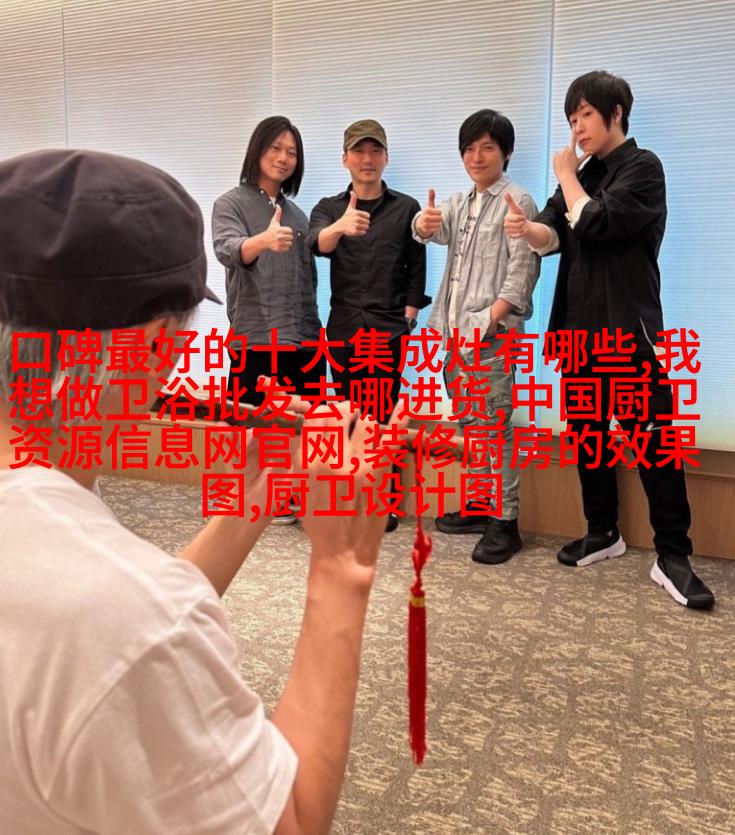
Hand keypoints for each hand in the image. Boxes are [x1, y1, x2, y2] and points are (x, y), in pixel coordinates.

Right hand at [265, 205, 293, 252]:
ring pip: (290, 243)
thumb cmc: (271, 230)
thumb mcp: (274, 221)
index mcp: (279, 230)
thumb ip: (278, 213)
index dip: (288, 231)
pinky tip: (281, 244)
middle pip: (291, 237)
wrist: (264, 240)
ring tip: (282, 240)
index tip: (283, 231)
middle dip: (288, 237)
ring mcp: (279, 243)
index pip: (290, 231)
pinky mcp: (278, 248)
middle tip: (283, 236)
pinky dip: (285, 247)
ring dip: (287, 242)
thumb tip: (278, 205)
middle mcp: (279, 237)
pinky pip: (287, 249)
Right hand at [299, 402, 392, 578]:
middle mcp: (332, 459)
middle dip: (347, 407)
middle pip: (341, 412)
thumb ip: (303, 457)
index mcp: (309, 461)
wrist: (342, 552)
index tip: (332, 410)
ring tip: (369, 421)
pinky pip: (391, 437)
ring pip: (366, 421)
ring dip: (369, 417)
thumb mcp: (300, 488)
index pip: (317, 417)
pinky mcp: (380, 473)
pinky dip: (399, 418)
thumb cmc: (321, 522)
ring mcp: (358, 465)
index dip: (326, 408)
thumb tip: (311, 430)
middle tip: (352, 411)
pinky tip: (405, 404)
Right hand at [339, 191, 370, 236]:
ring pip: (366, 227)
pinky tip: (356, 230)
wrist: (339, 226)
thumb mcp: (350, 208)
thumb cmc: (346, 217)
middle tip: (357, 223)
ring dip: (363, 228)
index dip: (364, 217)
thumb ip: (353, 199)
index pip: (368, 216)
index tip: (359, 218)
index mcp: (356, 213)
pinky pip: (364, 232)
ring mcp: (355, 225)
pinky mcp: (354, 232)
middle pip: (368, 222)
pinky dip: (362, 232)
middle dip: (364, 223)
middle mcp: (356, 219)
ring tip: (357, 226)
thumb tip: (352, 191)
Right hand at [415, 188, 442, 237]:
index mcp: (426, 210)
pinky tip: (433, 226)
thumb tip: (431, 188)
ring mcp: (424, 224)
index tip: (437, 212)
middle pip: (438, 218)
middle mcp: (424, 217)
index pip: (438, 211)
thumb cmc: (427, 213)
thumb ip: (431, 197)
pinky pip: (435, 230)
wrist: (420, 224)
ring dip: (438, 223)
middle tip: (437, 218)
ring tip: (435, 222)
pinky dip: (436, 228)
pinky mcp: (425, 230)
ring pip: (437, 224)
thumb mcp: (429, 205)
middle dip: (439, 218)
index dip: (439, 212)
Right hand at [503, 192, 528, 238]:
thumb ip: (510, 201)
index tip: (521, 216)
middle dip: (523, 222)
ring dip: (523, 228)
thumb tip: (505, 192)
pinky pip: (518, 235)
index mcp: (506, 218)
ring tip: (522, 225)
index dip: (522, 217)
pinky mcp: (510, 236)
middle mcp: (505, 225)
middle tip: (522, 221)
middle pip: (519, 225)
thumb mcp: (516, 207)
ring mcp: (508, 231)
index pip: (517, 218)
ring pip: (519, 230)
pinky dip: (522, 233)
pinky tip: (523, 230)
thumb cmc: (518, 214)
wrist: (521, 224)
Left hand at [553, 130, 589, 181]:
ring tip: (564, 163)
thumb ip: (586, 155)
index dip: (574, 133)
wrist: (565, 176)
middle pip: (566, 149)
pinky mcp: (554, 156)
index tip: (574, 127)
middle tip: (568, 161)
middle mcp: (565, 151)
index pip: (573, 140)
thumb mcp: (580, 162)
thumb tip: (592, 152)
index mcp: (572, 151)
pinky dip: (557, 159)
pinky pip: (556, 155)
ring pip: (561, 152)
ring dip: (562, 156)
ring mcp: (559, 153)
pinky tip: (559, 163)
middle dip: (566, 153)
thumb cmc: (573, 169)